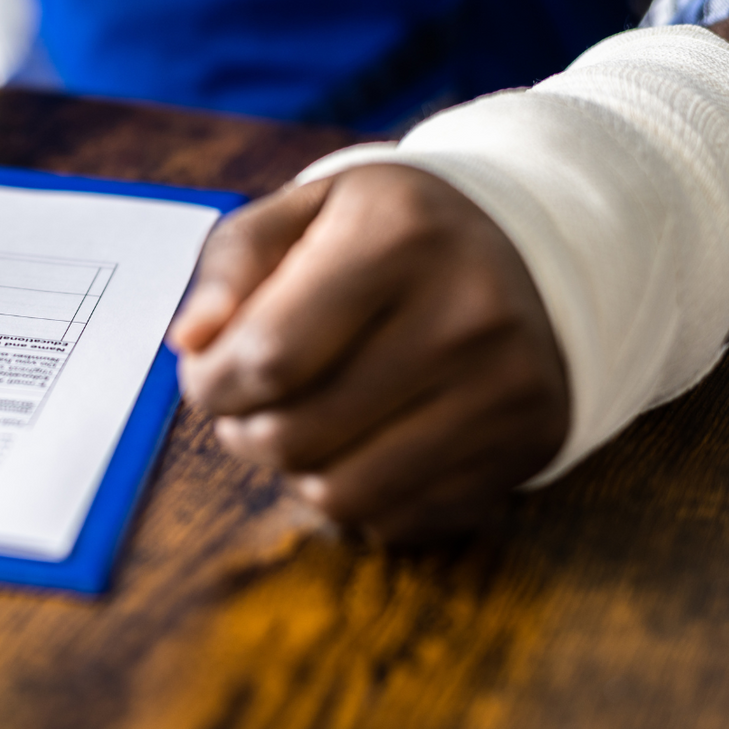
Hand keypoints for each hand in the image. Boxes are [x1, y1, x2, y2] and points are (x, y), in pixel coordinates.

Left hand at [168, 164, 568, 543]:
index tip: (208, 373)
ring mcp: (506, 387)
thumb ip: (234, 264)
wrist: (536, 248)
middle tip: (248, 402)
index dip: (212, 383)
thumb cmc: (392, 231)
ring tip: (298, 424)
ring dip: (294, 472)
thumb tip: (191, 341)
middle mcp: (467, 314)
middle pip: (297, 434)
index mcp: (400, 235)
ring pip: (341, 493)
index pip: (270, 358)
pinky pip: (398, 519)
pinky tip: (362, 443)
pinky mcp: (526, 444)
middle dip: (243, 430)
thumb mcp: (308, 208)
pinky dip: (357, 497)